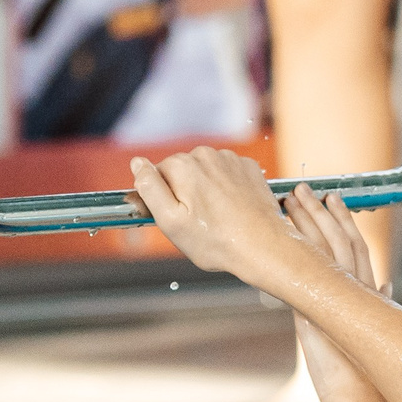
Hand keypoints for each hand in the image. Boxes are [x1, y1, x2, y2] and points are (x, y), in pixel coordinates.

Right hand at [130, 147, 307, 280]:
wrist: (264, 246)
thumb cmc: (216, 241)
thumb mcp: (170, 221)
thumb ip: (149, 187)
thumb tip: (137, 162)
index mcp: (182, 166)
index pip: (158, 175)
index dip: (164, 198)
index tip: (178, 217)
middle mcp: (206, 155)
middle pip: (182, 171)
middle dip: (186, 193)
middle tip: (198, 222)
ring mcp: (230, 159)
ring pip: (206, 172)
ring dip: (207, 190)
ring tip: (218, 218)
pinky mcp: (249, 168)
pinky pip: (228, 174)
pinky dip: (227, 188)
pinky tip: (233, 209)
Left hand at [282, 185, 392, 401]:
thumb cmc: (364, 392)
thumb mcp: (365, 351)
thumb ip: (372, 323)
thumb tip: (383, 294)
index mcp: (367, 304)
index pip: (357, 253)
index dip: (344, 227)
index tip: (332, 204)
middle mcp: (358, 297)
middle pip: (343, 242)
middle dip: (324, 214)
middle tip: (308, 190)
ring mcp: (343, 302)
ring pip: (329, 247)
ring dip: (311, 219)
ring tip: (297, 195)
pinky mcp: (323, 312)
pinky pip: (313, 267)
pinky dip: (300, 243)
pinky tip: (283, 226)